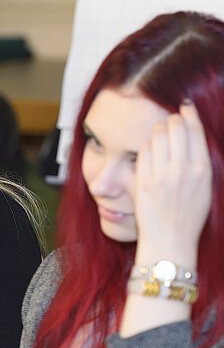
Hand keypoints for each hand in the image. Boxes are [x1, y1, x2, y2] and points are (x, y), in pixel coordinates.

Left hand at [134, 101, 211, 263]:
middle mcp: (183, 170)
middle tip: (170, 122)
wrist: (169, 240)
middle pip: (175, 127)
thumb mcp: (204, 187)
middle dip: (172, 120)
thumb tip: (193, 135)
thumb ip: (198, 162)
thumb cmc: (187, 216)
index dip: (188, 114)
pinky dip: (145, 147)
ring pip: (157, 136)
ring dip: (157, 131)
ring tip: (159, 136)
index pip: (195, 130)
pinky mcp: (143, 181)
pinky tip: (148, 150)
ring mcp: (161, 175)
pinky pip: (142, 152)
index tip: (184, 108)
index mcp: (202, 170)